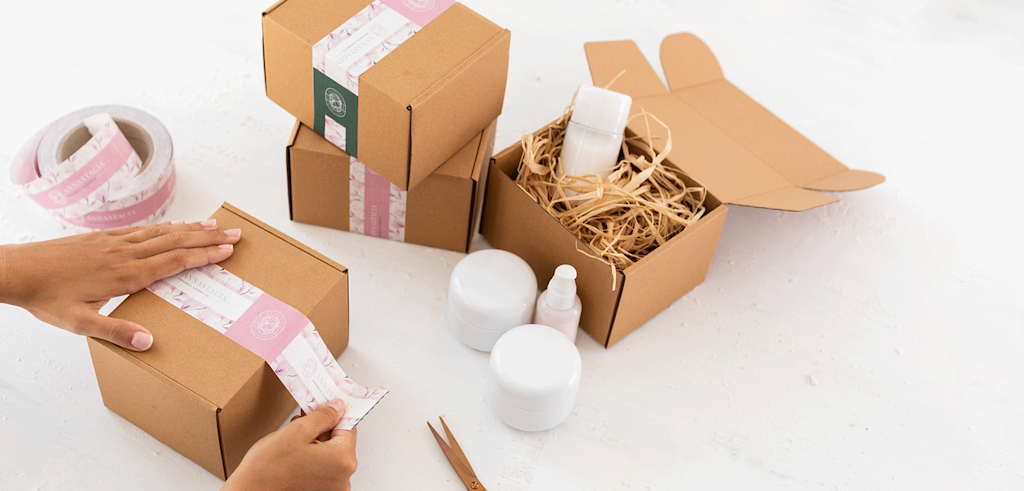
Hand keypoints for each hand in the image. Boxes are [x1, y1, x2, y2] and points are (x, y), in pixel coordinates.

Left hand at [0, 219, 240, 350]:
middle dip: (208, 237)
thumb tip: (149, 341)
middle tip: (235, 233)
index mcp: (126, 275)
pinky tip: (173, 225)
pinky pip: (142, 229)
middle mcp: (126, 254)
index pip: (175, 262)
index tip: (228, 250)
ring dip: (192, 228)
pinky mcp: (103, 238)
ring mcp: (115, 243)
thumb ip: (116, 331)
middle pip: (176, 241)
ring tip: (215, 223)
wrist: (17, 270)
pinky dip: (164, 226)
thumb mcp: (80, 324)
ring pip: (162, 232)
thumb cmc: (46, 298)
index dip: (204, 255)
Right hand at [223, 399, 357, 490]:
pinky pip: (324, 467)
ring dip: (317, 441)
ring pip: (331, 454)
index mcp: (343, 460)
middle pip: (340, 441)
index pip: (349, 427)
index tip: (326, 405)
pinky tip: (297, 450)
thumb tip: (338, 407)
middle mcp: (344, 478)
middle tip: (305, 417)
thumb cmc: (269, 468)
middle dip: (323, 427)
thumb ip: (324, 416)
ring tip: (296, 434)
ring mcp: (333, 487)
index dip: (335, 413)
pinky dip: (314, 457)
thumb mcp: (298, 430)